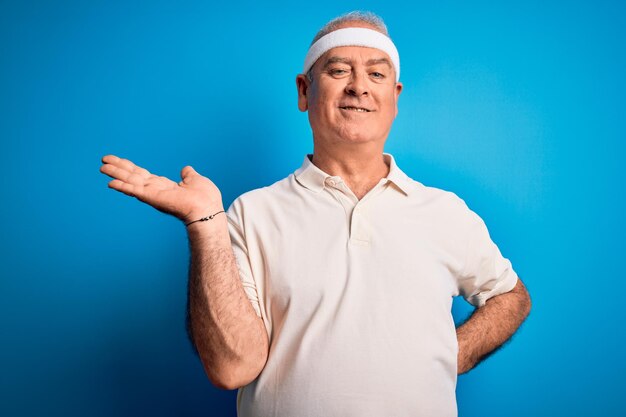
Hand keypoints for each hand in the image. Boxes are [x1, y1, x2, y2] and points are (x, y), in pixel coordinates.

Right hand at [100, 155, 222, 222]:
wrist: (207, 209)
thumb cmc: (205, 198)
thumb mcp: (196, 180)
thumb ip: (188, 175)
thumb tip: (186, 170)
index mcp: (164, 186)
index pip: (143, 175)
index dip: (130, 167)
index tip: (118, 161)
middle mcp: (156, 190)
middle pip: (132, 176)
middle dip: (118, 168)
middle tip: (103, 160)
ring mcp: (153, 194)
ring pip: (130, 181)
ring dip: (116, 174)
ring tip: (102, 167)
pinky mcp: (153, 197)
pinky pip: (135, 190)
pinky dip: (123, 186)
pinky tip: (111, 183)